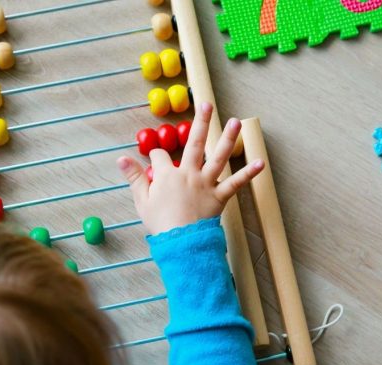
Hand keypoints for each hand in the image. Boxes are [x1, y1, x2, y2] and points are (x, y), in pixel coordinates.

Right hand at [118, 102, 263, 233]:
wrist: (181, 241)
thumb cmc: (160, 223)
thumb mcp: (141, 200)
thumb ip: (133, 177)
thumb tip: (120, 158)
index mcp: (167, 175)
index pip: (160, 156)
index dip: (156, 155)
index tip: (155, 159)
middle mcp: (188, 173)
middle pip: (194, 143)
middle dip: (200, 122)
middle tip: (206, 104)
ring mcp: (206, 183)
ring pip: (218, 156)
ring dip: (228, 138)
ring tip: (236, 122)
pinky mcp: (219, 196)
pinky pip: (236, 183)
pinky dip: (249, 173)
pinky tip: (260, 162)